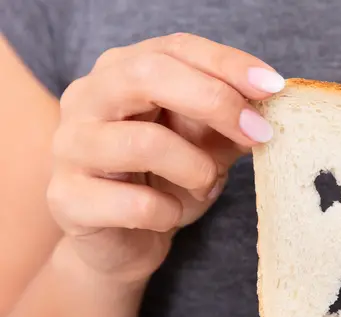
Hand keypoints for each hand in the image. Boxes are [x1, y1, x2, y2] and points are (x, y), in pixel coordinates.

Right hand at [48, 33, 283, 282]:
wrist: (124, 244)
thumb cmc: (166, 183)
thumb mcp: (206, 145)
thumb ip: (231, 121)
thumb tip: (271, 102)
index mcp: (122, 72)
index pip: (176, 48)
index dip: (228, 63)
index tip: (274, 86)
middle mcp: (87, 98)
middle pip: (148, 75)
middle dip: (215, 101)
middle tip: (259, 133)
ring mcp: (70, 146)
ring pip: (144, 142)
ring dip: (195, 168)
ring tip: (205, 182)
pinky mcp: (67, 198)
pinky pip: (135, 204)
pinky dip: (168, 213)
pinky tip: (168, 215)